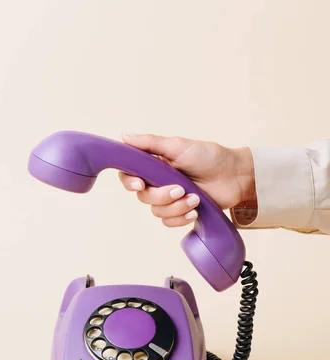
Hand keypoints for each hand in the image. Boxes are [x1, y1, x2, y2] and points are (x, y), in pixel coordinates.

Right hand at [119, 133, 255, 226]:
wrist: (235, 175)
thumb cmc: (209, 156)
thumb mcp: (178, 145)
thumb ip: (150, 143)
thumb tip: (123, 136)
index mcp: (154, 164)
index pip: (129, 174)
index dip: (129, 182)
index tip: (140, 184)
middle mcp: (158, 181)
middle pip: (143, 197)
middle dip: (162, 196)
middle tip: (181, 189)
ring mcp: (170, 198)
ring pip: (156, 211)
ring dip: (176, 207)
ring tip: (195, 199)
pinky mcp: (181, 211)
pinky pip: (169, 222)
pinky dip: (181, 218)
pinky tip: (195, 211)